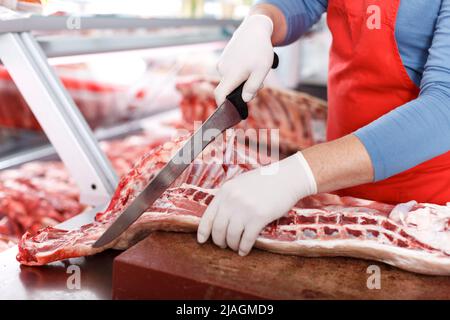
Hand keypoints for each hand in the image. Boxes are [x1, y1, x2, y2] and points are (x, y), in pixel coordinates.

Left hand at [197, 152, 316, 255]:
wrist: (287, 178)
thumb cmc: (265, 181)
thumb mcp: (240, 184)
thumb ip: (229, 197)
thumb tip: (219, 216)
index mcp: (225, 191)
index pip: (208, 216)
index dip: (203, 231)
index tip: (202, 240)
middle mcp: (232, 199)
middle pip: (218, 229)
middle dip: (219, 241)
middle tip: (223, 245)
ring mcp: (245, 208)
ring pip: (231, 236)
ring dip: (232, 245)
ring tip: (235, 247)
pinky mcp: (259, 217)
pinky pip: (247, 239)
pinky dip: (244, 247)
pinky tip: (244, 250)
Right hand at [214, 14, 274, 104]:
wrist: (254, 28)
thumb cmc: (260, 50)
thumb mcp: (261, 71)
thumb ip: (252, 87)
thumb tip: (244, 100)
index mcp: (230, 75)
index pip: (220, 95)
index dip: (222, 106)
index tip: (229, 112)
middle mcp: (223, 69)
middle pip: (228, 89)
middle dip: (242, 91)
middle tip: (261, 85)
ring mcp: (223, 63)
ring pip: (231, 80)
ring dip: (243, 81)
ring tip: (257, 70)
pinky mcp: (225, 58)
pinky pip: (231, 71)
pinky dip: (240, 73)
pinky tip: (251, 63)